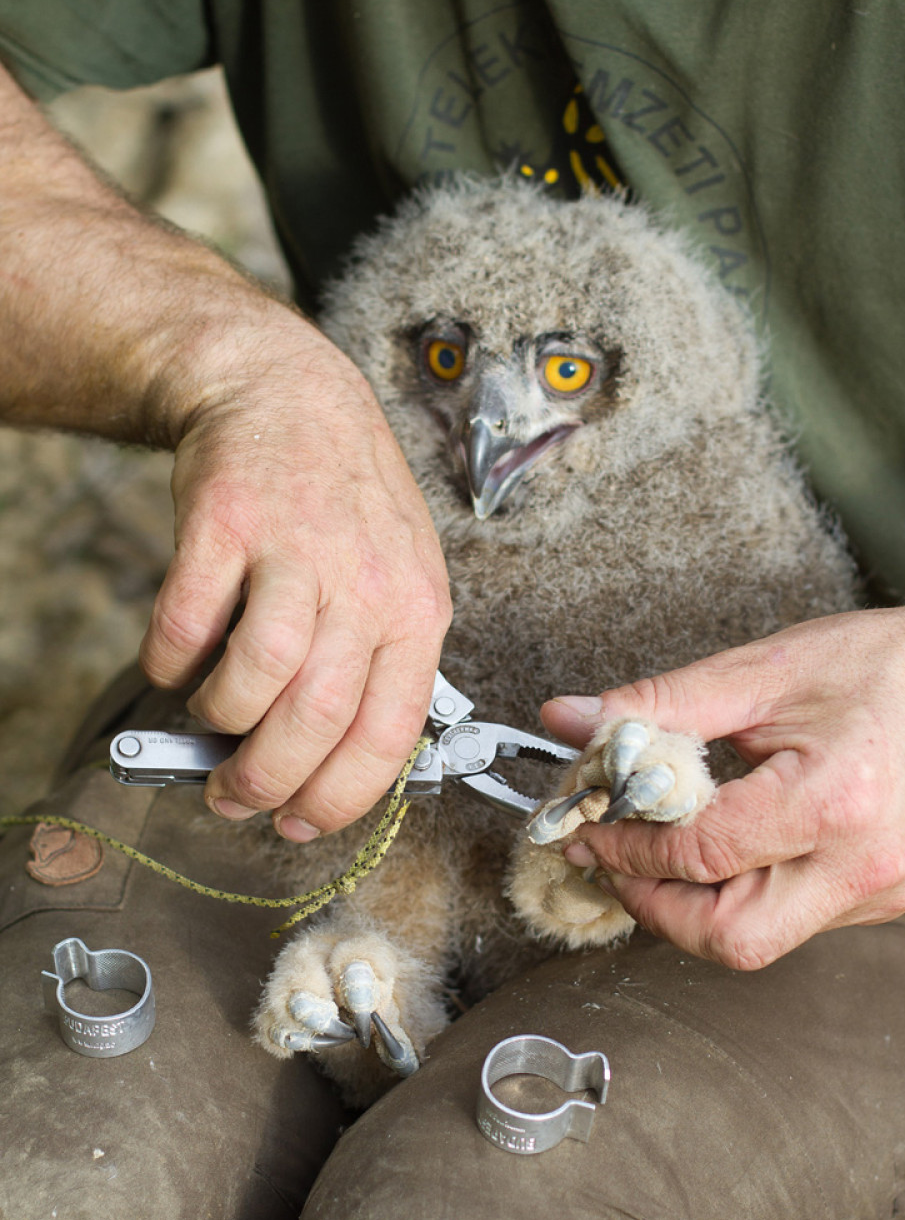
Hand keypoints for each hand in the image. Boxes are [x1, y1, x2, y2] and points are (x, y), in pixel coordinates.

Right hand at [0, 60, 448, 833]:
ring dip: (218, 723)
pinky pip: (187, 624)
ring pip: (254, 680)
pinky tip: (174, 665)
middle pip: (314, 720)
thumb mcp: (398, 579)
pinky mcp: (226, 522)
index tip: (300, 826)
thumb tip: (334, 768)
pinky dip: (171, 663)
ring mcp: (295, 549)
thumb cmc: (346, 503)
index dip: (338, 798)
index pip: (387, 735)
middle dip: (266, 782)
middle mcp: (365, 583)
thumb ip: (378, 667)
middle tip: (235, 798)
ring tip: (207, 723)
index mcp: (418, 611)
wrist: (288, 393)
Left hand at [540, 582, 904, 968]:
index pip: (702, 852)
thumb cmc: (879, 667)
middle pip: (730, 938)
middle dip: (653, 908)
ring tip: (655, 856)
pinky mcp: (882, 901)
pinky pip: (788, 924)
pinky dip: (736, 899)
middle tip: (613, 861)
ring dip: (689, 909)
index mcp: (834, 799)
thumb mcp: (759, 671)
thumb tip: (572, 721)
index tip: (588, 825)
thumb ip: (658, 705)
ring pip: (755, 943)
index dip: (628, 846)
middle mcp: (863, 864)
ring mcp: (878, 893)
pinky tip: (716, 855)